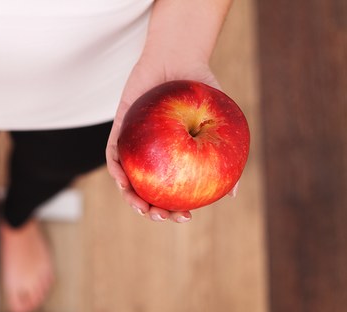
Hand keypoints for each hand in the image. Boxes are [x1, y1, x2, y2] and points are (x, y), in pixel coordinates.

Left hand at [106, 56, 237, 222]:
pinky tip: (122, 179)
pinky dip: (116, 169)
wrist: (178, 58)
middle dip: (150, 211)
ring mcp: (134, 145)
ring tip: (141, 207)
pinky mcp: (119, 130)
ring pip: (127, 179)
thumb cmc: (201, 90)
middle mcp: (152, 155)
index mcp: (174, 158)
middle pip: (146, 191)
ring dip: (130, 197)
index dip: (175, 209)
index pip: (172, 192)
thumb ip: (224, 154)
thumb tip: (233, 193)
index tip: (185, 217)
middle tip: (161, 216)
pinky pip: (113, 153)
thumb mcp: (219, 122)